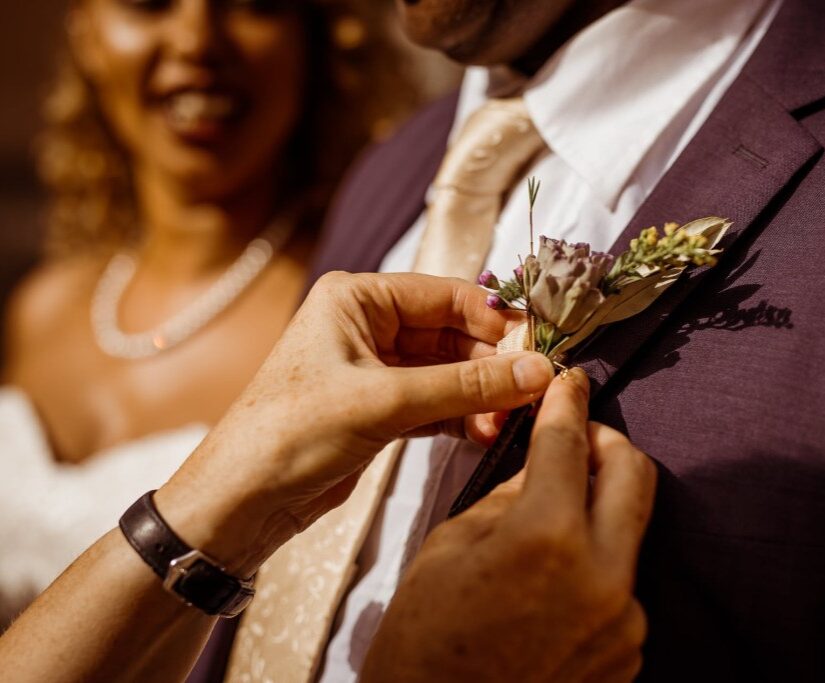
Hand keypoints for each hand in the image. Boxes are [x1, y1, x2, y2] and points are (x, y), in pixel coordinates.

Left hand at [154, 272, 554, 574]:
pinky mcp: (380, 409)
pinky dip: (461, 416)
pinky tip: (485, 433)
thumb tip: (536, 370)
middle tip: (530, 393)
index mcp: (357, 299)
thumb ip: (465, 385)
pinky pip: (435, 403)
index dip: (495, 320)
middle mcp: (367, 326)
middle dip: (491, 366)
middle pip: (452, 335)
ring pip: (447, 372)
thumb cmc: (294, 431)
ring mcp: (375, 369)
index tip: (537, 347)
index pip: (445, 295)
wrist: (243, 498)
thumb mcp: (386, 401)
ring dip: (479, 396)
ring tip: (505, 422)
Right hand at [362, 368, 656, 682]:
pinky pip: (624, 584)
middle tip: (577, 440)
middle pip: (635, 473)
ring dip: (598, 513)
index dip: (567, 403)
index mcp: (547, 538)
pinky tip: (554, 587)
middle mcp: (603, 576)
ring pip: (630, 530)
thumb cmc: (426, 638)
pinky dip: (596, 567)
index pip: (569, 443)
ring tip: (550, 532)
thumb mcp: (452, 544)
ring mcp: (624, 620)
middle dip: (606, 442)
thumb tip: (545, 465)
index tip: (570, 383)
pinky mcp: (629, 652)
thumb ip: (512, 494)